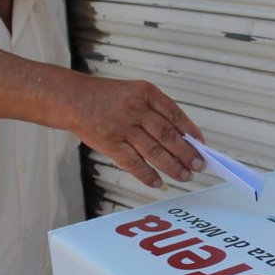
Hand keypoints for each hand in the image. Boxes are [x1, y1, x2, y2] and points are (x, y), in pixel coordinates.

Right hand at [64, 75, 203, 187]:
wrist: (73, 99)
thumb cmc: (107, 98)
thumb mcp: (134, 94)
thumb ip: (156, 111)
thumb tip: (182, 137)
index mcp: (146, 93)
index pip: (175, 114)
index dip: (191, 131)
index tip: (201, 144)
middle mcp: (135, 109)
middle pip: (168, 135)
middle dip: (186, 153)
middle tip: (198, 165)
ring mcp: (122, 127)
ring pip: (154, 151)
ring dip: (172, 166)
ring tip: (184, 176)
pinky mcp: (110, 144)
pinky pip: (133, 163)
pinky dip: (147, 175)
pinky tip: (158, 182)